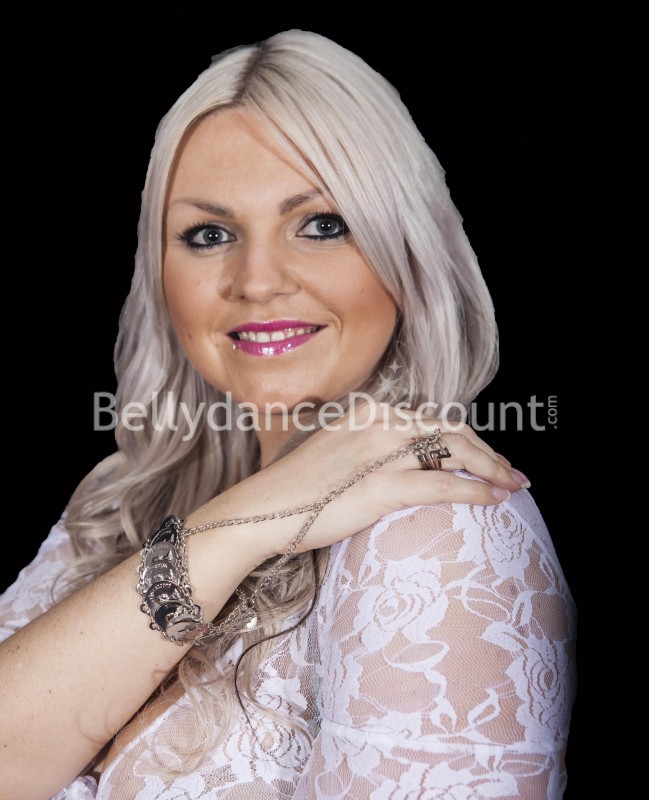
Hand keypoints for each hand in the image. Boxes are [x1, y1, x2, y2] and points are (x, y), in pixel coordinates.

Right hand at [186, 404, 529, 558]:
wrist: (262, 510)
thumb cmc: (294, 488)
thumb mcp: (333, 451)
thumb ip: (364, 445)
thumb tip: (392, 459)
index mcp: (369, 411)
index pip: (432, 418)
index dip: (465, 437)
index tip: (483, 456)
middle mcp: (379, 422)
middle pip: (451, 430)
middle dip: (488, 451)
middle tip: (511, 472)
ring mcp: (381, 452)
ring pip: (454, 452)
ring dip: (491, 470)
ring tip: (513, 486)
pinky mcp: (381, 485)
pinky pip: (442, 485)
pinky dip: (475, 491)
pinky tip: (494, 500)